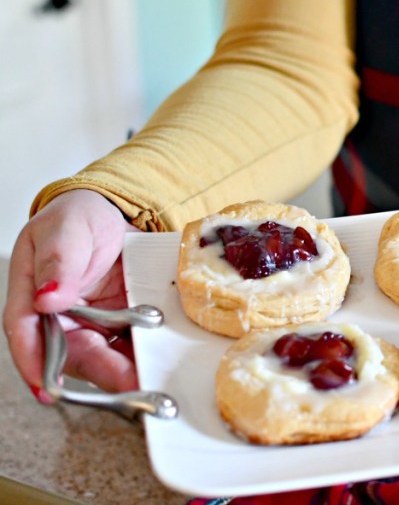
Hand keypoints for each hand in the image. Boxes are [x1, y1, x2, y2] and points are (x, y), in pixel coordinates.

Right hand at [3, 190, 139, 400]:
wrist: (116, 216)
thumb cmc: (79, 219)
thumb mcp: (67, 229)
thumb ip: (57, 260)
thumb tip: (46, 298)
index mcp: (32, 294)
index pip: (26, 332)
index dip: (34, 362)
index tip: (48, 388)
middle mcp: (60, 319)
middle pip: (73, 354)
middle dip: (101, 373)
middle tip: (128, 385)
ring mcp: (93, 326)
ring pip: (106, 359)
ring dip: (127, 374)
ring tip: (151, 386)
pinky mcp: (123, 327)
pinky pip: (133, 348)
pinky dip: (146, 358)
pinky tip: (165, 368)